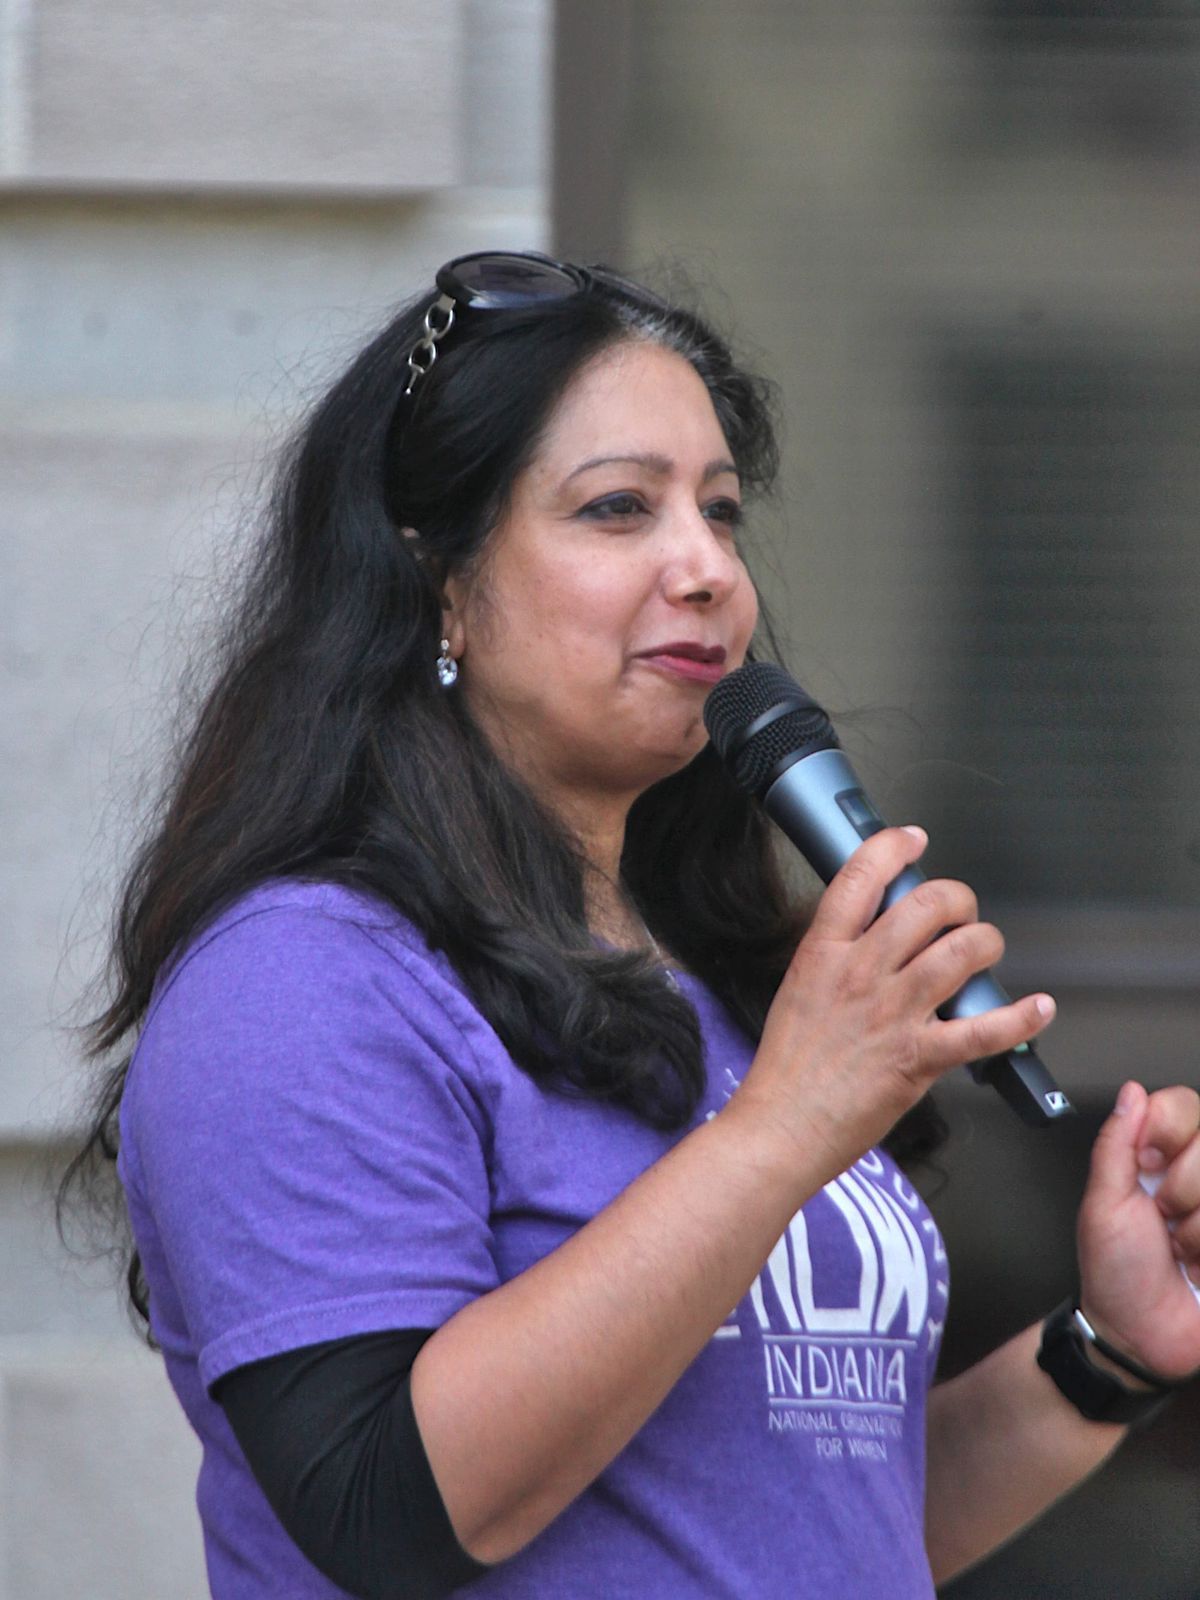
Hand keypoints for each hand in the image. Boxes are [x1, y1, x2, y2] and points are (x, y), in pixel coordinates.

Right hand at [735, 826, 1055, 1182]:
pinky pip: (983, 1030)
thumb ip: (837, 957)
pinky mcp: (918, 1057)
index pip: (861, 876)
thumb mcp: (799, 989)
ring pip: (961, 952)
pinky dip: (1020, 1018)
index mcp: (824, 952)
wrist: (781, 1125)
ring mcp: (893, 1013)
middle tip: (959, 911)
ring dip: (986, 943)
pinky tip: (1037, 1008)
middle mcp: (861, 973)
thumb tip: (874, 937)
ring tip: (985, 949)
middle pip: (926, 904)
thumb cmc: (787, 1068)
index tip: (912, 840)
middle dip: (956, 899)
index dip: (893, 846)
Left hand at [1077, 1081, 1199, 1381]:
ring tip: (1183, 1249)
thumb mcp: (1103, 1204)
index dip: (1167, 1130)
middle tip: (1163, 1219)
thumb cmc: (1116, 1272)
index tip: (1147, 1163)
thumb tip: (1132, 1092)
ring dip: (1199, 1228)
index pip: (1184, 1105)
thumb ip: (1116, 1144)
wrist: (1138, 1336)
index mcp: (1161, 1158)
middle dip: (1180, 1190)